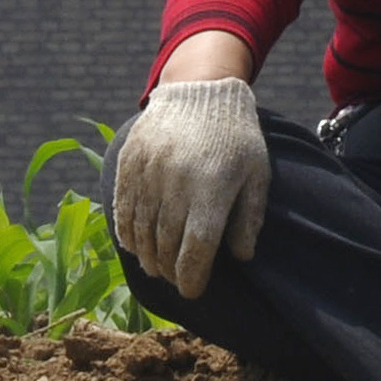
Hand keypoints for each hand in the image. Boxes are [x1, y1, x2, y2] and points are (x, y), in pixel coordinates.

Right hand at [111, 78, 270, 298]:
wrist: (200, 90)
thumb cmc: (236, 138)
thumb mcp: (256, 174)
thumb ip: (249, 217)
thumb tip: (241, 257)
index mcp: (211, 190)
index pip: (195, 250)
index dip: (192, 278)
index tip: (194, 291)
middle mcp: (176, 184)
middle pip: (166, 245)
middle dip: (171, 271)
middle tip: (178, 281)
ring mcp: (149, 172)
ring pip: (141, 230)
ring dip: (148, 257)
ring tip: (157, 268)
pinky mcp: (130, 163)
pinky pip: (123, 207)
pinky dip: (127, 232)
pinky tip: (135, 245)